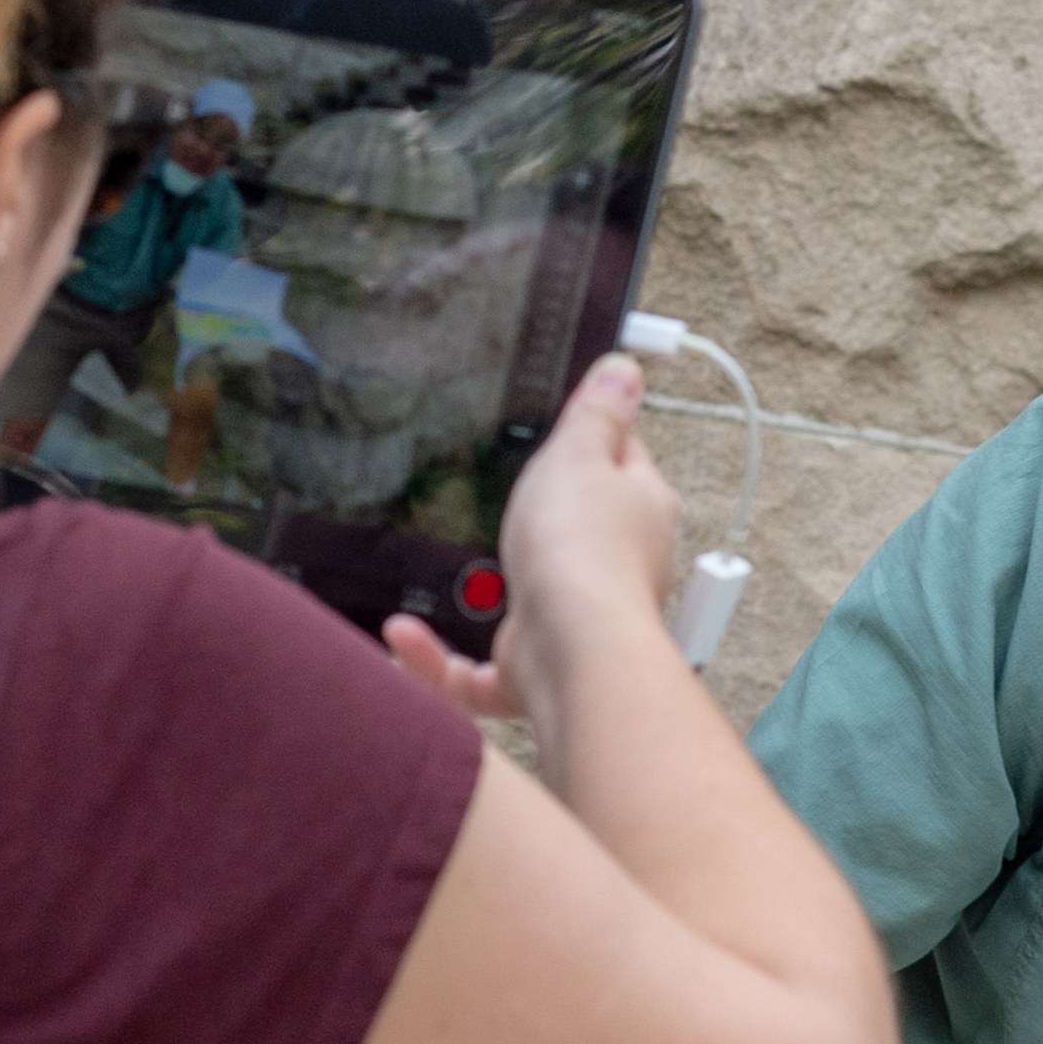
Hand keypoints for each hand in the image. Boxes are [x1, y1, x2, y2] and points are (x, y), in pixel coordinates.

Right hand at [386, 353, 680, 719]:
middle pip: (582, 531)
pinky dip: (437, 660)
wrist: (573, 647)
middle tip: (492, 496)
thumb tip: (626, 370)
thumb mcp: (581, 453)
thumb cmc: (583, 548)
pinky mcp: (534, 670)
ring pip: (530, 604)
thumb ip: (598, 413)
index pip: (625, 462)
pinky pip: (477, 673)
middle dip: (542, 521)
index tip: (565, 428)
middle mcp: (619, 569)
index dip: (597, 441)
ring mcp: (577, 622)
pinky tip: (402, 636)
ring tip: (446, 566)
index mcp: (640, 510)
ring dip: (486, 590)